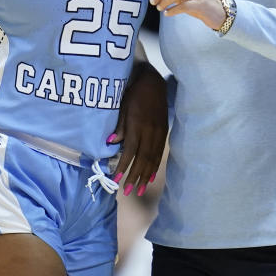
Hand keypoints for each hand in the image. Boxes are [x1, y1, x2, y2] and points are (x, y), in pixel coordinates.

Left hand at [109, 63, 166, 196]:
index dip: (123, 166)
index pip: (130, 151)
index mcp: (138, 125)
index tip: (116, 179)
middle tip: (127, 191)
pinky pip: (159, 153)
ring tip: (138, 190)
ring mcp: (159, 133)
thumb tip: (111, 143)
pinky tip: (150, 177)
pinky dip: (154, 167)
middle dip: (134, 176)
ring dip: (144, 176)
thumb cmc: (134, 93)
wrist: (154, 83)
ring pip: (152, 159)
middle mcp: (149, 132)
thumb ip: (120, 126)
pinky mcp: (164, 133)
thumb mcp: (123, 106)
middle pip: (142, 159)